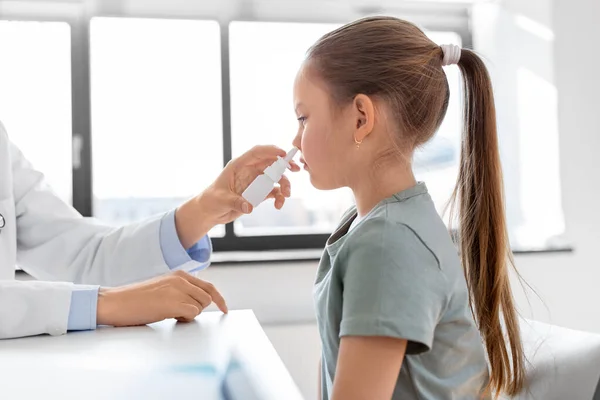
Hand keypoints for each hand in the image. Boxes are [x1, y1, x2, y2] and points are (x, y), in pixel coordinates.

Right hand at [96, 270, 227, 326]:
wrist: (115, 302)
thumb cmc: (137, 300)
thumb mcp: (163, 289)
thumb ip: (181, 291)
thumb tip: (199, 304)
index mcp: (179, 274)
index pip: (208, 286)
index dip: (219, 299)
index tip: (224, 309)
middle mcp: (180, 278)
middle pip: (207, 298)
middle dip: (197, 309)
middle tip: (177, 314)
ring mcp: (177, 289)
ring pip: (200, 307)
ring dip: (188, 314)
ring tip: (168, 313)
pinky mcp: (172, 302)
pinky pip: (192, 314)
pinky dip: (183, 319)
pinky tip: (168, 316)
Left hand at [175, 145, 299, 247]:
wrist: (210, 212)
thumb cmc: (211, 200)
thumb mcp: (221, 200)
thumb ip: (236, 202)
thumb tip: (250, 207)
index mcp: (239, 165)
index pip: (257, 153)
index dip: (271, 150)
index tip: (283, 154)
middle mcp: (249, 171)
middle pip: (271, 163)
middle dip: (284, 165)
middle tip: (295, 169)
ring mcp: (255, 182)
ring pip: (275, 178)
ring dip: (284, 184)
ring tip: (286, 195)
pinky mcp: (258, 193)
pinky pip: (273, 192)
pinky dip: (279, 198)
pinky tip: (278, 206)